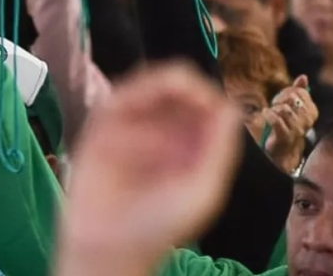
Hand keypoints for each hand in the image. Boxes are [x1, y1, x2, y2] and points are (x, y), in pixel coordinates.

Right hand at [59, 62, 240, 263]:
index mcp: (192, 140)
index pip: (204, 101)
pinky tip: (131, 131)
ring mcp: (132, 125)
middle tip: (188, 101)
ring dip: (155, 89)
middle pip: (175, 84)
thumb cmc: (160, 226)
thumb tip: (231, 106)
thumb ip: (220, 149)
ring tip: (160, 115)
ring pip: (145, 84)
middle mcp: (163, 128)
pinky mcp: (101, 129)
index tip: (211, 107)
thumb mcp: (202, 191)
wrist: (112, 248)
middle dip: (184, 87)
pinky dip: (127, 107)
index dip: (208, 95)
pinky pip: (115, 103)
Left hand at [264, 75, 316, 173]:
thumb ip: (299, 92)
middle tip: (275, 106)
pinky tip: (266, 115)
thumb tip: (303, 77)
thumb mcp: (293, 107)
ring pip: (284, 109)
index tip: (282, 98)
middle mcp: (307, 122)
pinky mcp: (285, 137)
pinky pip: (276, 119)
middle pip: (292, 99)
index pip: (300, 92)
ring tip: (271, 113)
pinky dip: (268, 115)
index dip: (288, 92)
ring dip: (274, 109)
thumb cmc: (286, 127)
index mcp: (312, 112)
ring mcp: (297, 130)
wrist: (280, 152)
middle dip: (280, 99)